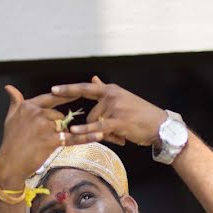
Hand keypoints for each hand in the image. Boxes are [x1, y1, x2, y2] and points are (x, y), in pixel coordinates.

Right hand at [0, 86, 101, 186]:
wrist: (10, 163)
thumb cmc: (10, 141)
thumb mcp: (10, 117)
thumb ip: (14, 101)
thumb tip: (9, 87)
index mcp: (29, 106)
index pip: (50, 98)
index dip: (64, 96)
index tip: (77, 91)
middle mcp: (37, 114)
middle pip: (58, 115)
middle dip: (58, 125)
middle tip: (44, 137)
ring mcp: (44, 127)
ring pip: (64, 127)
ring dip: (62, 135)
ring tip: (48, 143)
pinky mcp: (50, 141)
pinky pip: (72, 138)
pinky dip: (86, 137)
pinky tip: (99, 135)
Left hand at [53, 76, 168, 146]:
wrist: (160, 126)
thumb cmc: (141, 114)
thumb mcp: (122, 98)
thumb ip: (104, 90)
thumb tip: (93, 79)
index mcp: (111, 90)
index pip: (85, 88)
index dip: (68, 89)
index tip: (53, 90)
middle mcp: (112, 95)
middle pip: (92, 114)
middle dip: (100, 126)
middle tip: (118, 130)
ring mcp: (115, 107)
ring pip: (97, 124)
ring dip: (107, 133)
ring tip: (123, 132)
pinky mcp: (119, 120)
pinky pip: (98, 127)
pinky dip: (87, 131)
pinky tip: (75, 132)